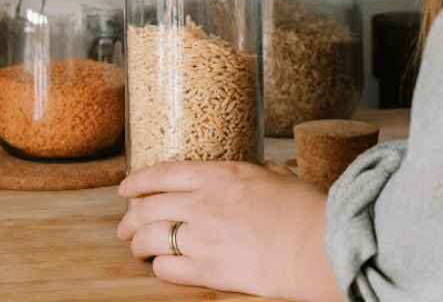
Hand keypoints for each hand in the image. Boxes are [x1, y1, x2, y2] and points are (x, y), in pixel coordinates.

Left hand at [116, 160, 342, 301]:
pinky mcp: (208, 271)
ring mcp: (202, 237)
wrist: (317, 245)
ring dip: (139, 243)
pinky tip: (160, 268)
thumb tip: (259, 173)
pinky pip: (168, 269)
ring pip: (152, 237)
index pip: (163, 173)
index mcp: (217, 174)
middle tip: (125, 224)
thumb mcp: (275, 176)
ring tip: (136, 247)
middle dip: (132, 217)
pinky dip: (160, 268)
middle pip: (150, 207)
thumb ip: (254, 175)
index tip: (126, 186)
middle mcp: (202, 202)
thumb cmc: (305, 209)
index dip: (139, 180)